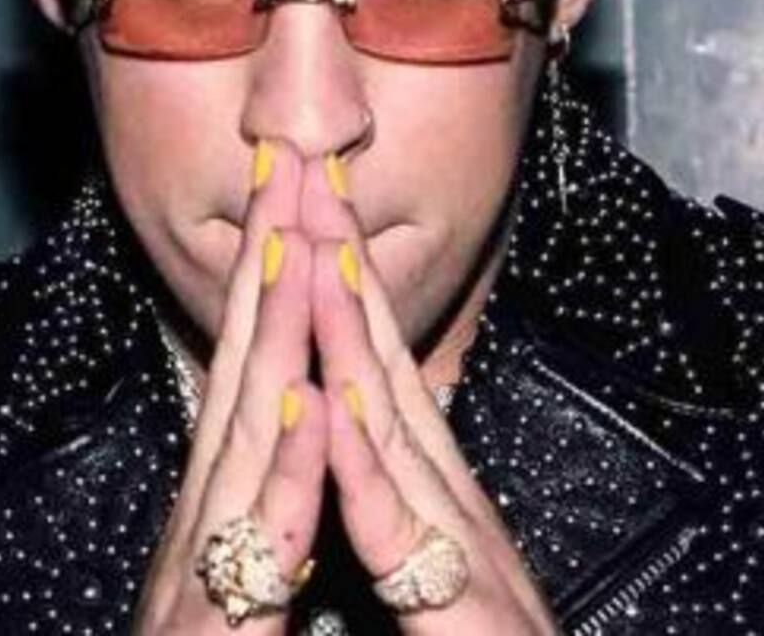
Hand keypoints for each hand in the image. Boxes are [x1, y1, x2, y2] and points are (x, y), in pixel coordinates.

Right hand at [133, 142, 326, 632]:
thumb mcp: (241, 527)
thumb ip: (261, 455)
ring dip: (274, 329)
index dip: (275, 254)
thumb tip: (288, 385)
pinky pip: (268, 529)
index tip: (295, 176)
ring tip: (295, 241)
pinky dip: (288, 463)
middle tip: (285, 155)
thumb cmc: (214, 629)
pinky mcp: (230, 605)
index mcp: (230, 464)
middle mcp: (214, 484)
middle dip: (267, 249)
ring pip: (254, 421)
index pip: (257, 341)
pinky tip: (309, 403)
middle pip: (246, 350)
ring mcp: (217, 539)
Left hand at [300, 149, 558, 633]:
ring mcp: (450, 530)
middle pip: (384, 353)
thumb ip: (404, 482)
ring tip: (321, 248)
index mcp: (427, 470)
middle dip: (345, 258)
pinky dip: (362, 459)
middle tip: (314, 171)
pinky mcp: (452, 595)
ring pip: (390, 417)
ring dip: (352, 330)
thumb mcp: (438, 545)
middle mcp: (442, 479)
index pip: (375, 352)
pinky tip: (335, 401)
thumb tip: (368, 416)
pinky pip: (394, 523)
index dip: (341, 273)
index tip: (311, 200)